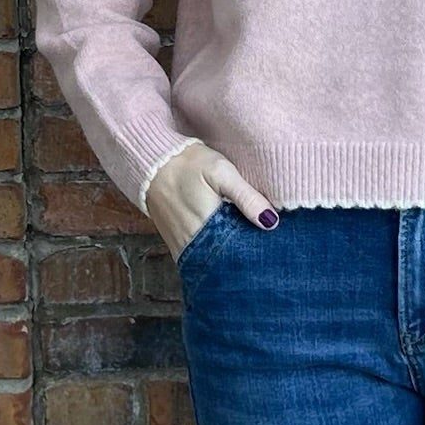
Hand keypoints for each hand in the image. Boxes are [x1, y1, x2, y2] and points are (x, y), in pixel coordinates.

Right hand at [146, 141, 279, 263]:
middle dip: (246, 255)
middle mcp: (194, 245)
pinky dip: (214, 252)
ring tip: (247, 244)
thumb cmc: (188, 164)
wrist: (151, 162)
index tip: (273, 243)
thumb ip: (246, 197)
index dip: (258, 249)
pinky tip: (226, 242)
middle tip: (264, 245)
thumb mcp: (221, 172)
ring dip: (230, 255)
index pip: (241, 253)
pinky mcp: (176, 245)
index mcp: (209, 229)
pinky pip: (200, 257)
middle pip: (228, 261)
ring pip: (214, 261)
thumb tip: (271, 222)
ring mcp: (183, 248)